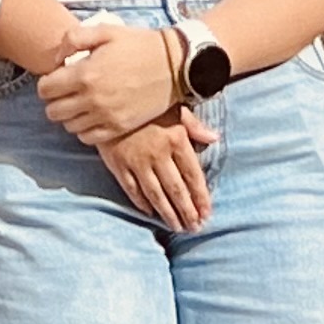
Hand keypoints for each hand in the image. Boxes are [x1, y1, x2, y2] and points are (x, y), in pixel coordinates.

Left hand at [39, 20, 187, 146]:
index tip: (56, 78)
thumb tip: (58, 58)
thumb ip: (74, 39)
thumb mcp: (104, 30)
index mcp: (85, 73)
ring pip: (69, 127)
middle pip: (53, 112)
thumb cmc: (137, 45)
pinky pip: (88, 138)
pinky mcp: (119, 128)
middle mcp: (91, 99)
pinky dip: (84, 129)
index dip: (46, 83)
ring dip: (69, 116)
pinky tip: (92, 116)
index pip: (45, 89)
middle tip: (65, 91)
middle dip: (54, 101)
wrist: (172, 66)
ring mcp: (105, 117)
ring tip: (79, 103)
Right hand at [99, 107, 214, 228]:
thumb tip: (214, 138)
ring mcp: (137, 160)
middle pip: (176, 190)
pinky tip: (150, 213)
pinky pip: (132, 189)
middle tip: (194, 228)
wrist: (109, 94)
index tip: (207, 214)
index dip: (201, 197)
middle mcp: (158, 153)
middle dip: (187, 212)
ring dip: (168, 214)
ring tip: (177, 228)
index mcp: (176, 138)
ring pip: (156, 194)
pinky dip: (141, 203)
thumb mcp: (174, 106)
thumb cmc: (147, 99)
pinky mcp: (118, 164)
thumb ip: (194, 125)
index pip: (193, 175)